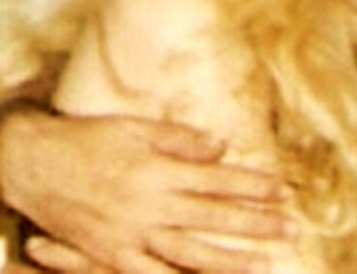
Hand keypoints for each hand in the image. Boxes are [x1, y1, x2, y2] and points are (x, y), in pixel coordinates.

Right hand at [1, 110, 287, 273]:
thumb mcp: (133, 127)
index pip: (217, 179)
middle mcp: (151, 203)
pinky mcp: (113, 255)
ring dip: (232, 258)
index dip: (252, 185)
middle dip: (256, 222)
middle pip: (213, 216)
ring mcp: (132, 234)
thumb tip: (221, 146)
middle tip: (290, 226)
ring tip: (266, 262)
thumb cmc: (87, 139)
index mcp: (158, 168)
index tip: (282, 189)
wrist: (35, 164)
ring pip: (192, 252)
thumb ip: (179, 138)